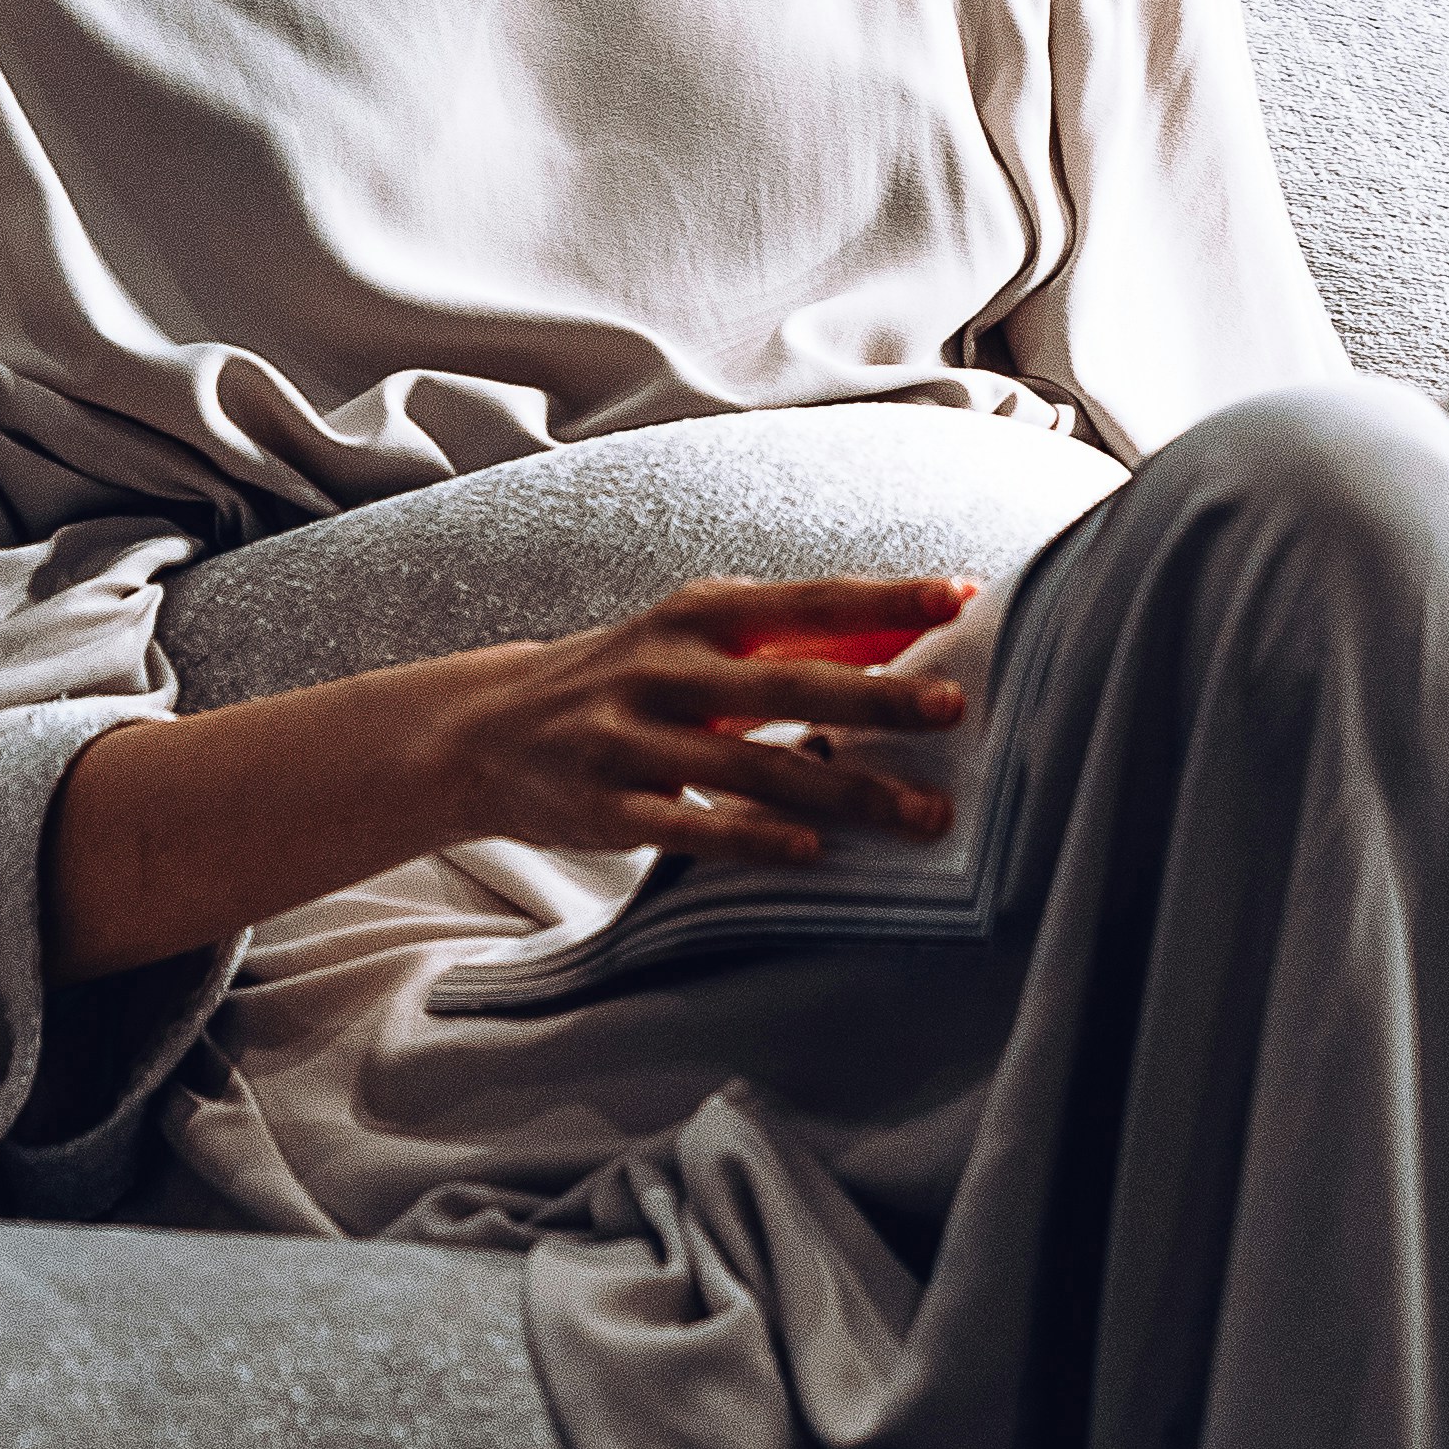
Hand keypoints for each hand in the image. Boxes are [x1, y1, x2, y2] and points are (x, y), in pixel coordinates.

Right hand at [435, 577, 977, 867]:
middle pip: (790, 683)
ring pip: (755, 767)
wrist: (486, 729)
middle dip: (878, 696)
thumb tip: (900, 642)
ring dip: (847, 792)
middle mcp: (666, 667)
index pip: (808, 601)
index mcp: (699, 614)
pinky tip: (816, 852)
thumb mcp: (692, 640)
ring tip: (924, 816)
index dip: (884, 599)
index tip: (962, 596)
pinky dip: (755, 839)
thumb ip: (786, 643)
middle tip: (955, 710)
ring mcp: (632, 738)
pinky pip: (692, 825)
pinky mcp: (606, 805)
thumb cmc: (626, 680)